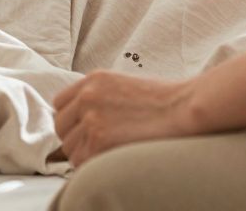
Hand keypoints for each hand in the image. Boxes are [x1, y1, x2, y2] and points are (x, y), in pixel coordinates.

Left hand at [53, 70, 200, 167]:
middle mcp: (88, 96)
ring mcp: (92, 118)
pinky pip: (81, 162)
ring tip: (110, 153)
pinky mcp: (99, 140)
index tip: (81, 130)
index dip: (70, 120)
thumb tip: (84, 119)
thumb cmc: (165, 101)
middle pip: (61, 126)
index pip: (60, 103)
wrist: (185, 108)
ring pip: (69, 147)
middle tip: (95, 146)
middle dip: (74, 138)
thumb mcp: (124, 86)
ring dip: (84, 154)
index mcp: (94, 80)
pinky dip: (92, 166)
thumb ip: (100, 98)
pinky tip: (112, 160)